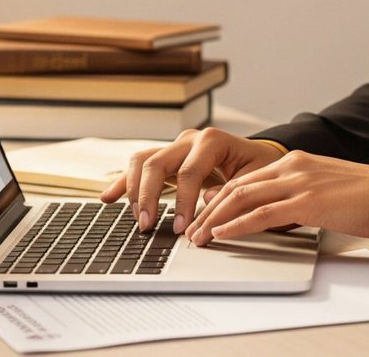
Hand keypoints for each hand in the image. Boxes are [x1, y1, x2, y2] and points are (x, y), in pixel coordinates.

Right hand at [99, 128, 284, 234]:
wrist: (260, 157)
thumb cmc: (260, 169)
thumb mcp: (256, 179)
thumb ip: (235, 189)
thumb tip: (206, 201)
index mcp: (212, 141)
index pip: (189, 171)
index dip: (182, 201)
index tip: (181, 228)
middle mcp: (189, 140)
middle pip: (157, 163)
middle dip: (149, 197)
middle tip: (148, 226)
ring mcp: (175, 147)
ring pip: (143, 161)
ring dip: (135, 191)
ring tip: (137, 219)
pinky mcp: (167, 159)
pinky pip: (139, 166)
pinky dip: (123, 182)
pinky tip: (108, 198)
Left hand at [185, 150, 368, 246]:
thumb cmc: (363, 197)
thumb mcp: (321, 190)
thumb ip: (293, 196)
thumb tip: (267, 213)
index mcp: (294, 162)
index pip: (245, 179)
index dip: (218, 199)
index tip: (203, 216)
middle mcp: (292, 166)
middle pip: (236, 187)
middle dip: (209, 210)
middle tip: (192, 230)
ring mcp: (299, 182)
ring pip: (242, 198)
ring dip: (215, 220)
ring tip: (199, 237)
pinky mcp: (307, 202)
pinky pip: (262, 214)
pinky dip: (237, 224)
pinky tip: (222, 234)